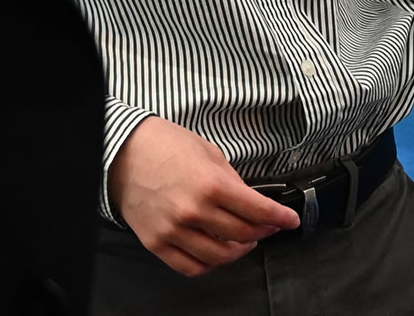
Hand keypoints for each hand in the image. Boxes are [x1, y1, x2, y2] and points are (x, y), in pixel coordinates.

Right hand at [108, 116, 302, 276]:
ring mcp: (174, 231)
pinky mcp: (156, 243)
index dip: (281, 218)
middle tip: (268, 227)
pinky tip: (217, 253)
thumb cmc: (165, 145)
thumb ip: (232, 181)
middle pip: (243, 235)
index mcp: (212, 185)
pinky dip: (210, 265)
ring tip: (244, 241)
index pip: (258, 211)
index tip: (291, 220)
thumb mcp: (210, 153)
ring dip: (239, 251)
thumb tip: (251, 202)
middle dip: (263, 232)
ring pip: (219, 257)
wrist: (122, 152)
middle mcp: (194, 212)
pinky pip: (190, 267)